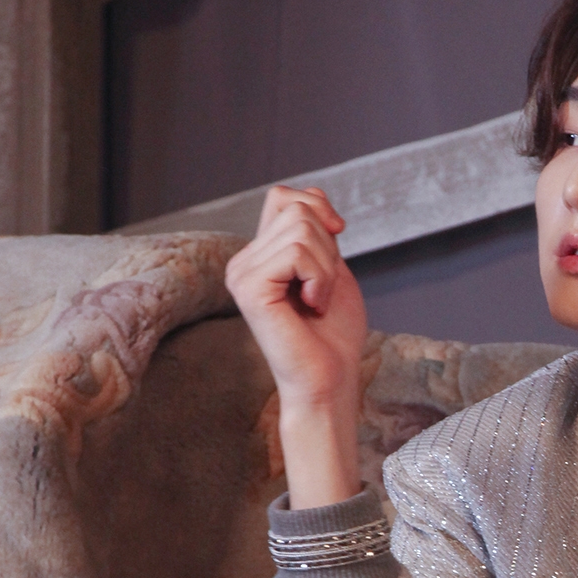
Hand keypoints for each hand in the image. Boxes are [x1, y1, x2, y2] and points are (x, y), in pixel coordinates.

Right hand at [226, 185, 366, 505]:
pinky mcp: (249, 288)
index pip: (285, 197)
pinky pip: (297, 253)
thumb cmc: (333, 333)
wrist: (330, 380)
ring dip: (326, 268)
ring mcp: (241, 274)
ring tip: (317, 301)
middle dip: (328, 248)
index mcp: (258, 256)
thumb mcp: (331, 266)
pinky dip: (320, 279)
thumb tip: (314, 197)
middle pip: (297, 210)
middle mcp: (242, 262)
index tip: (336, 241)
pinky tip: (312, 305)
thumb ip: (318, 230)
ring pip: (301, 229)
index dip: (319, 210)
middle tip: (322, 290)